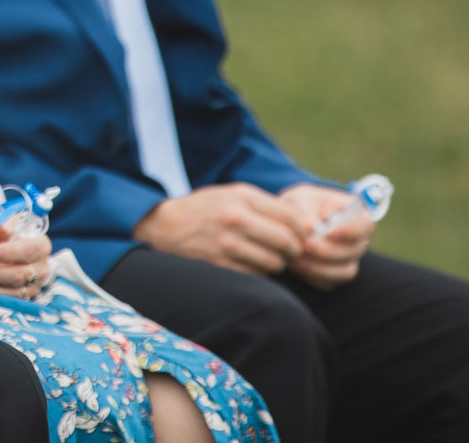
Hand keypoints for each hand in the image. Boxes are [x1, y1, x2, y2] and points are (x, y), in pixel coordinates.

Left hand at [0, 225, 52, 297]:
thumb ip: (1, 224)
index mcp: (40, 246)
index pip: (30, 250)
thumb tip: (2, 229)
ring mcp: (33, 286)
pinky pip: (9, 303)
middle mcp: (41, 269)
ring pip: (15, 292)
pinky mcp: (23, 300)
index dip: (11, 252)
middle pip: (21, 274)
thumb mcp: (0, 224)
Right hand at [134, 184, 304, 274]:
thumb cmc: (205, 210)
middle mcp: (235, 218)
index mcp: (241, 196)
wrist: (164, 226)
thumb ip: (265, 205)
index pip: (290, 218)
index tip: (298, 237)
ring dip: (276, 264)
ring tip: (267, 258)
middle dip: (293, 251)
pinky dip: (259, 273)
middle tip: (289, 253)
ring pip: (274, 262)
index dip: (301, 232)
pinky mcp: (220, 265)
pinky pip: (256, 275)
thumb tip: (304, 226)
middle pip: (286, 242)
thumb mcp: (231, 195)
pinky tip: (251, 265)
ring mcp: (226, 243)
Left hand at [280, 183, 371, 288]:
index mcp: (357, 216)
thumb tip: (312, 226)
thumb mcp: (301, 199)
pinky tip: (296, 266)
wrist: (288, 223)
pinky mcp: (335, 275)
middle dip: (328, 251)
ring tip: (296, 259)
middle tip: (305, 244)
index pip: (365, 226)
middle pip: (354, 251)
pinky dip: (313, 277)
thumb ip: (307, 210)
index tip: (329, 232)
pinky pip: (330, 283)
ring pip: (345, 272)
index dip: (351, 231)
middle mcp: (358, 241)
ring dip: (320, 267)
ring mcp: (348, 260)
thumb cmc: (300, 205)